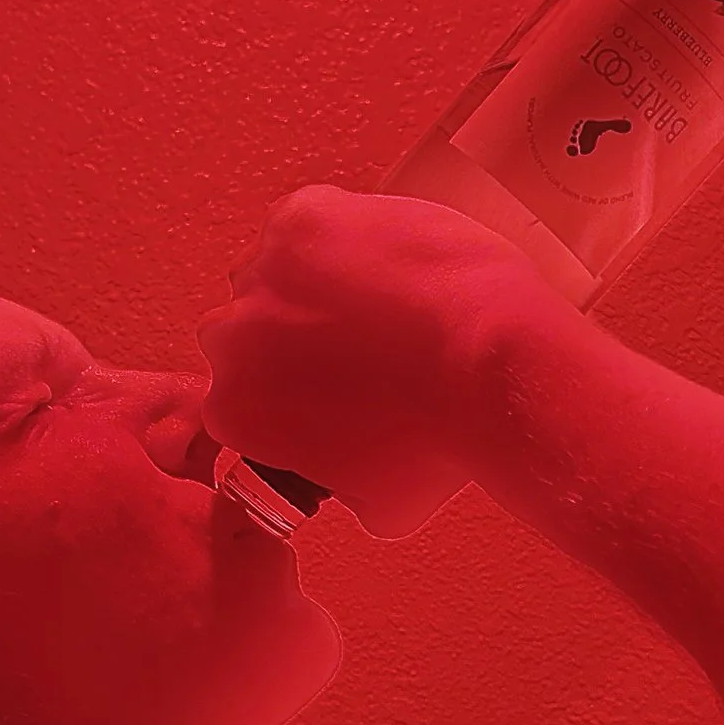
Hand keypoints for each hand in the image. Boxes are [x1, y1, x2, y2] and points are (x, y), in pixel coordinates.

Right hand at [194, 184, 578, 538]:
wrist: (490, 365)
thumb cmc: (445, 442)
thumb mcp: (382, 507)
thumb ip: (336, 487)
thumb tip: (343, 479)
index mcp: (236, 410)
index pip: (239, 397)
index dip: (283, 394)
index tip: (319, 389)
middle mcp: (233, 338)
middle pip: (245, 329)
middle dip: (288, 336)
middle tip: (355, 346)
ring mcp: (266, 270)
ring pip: (274, 271)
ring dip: (312, 283)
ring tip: (381, 302)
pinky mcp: (304, 217)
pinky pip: (309, 221)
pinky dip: (342, 235)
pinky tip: (388, 263)